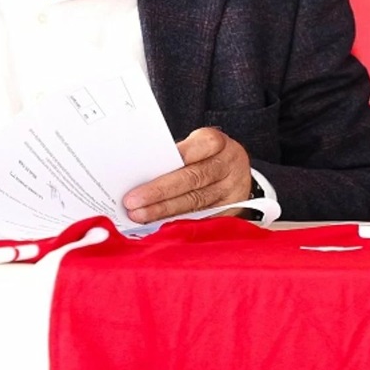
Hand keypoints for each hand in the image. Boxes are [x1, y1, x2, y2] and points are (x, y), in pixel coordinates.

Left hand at [123, 127, 252, 224]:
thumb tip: (140, 174)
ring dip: (164, 211)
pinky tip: (159, 226)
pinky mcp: (231, 211)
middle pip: (193, 178)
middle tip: (133, 201)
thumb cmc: (206, 157)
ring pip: (196, 202)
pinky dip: (178, 223)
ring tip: (140, 215)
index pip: (193, 150)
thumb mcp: (197, 146)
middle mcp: (228, 165)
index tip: (144, 170)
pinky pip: (202, 219)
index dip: (170, 161)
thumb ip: (176, 156)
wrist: (236, 172)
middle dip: (160, 191)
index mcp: (218, 143)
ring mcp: (232, 190)